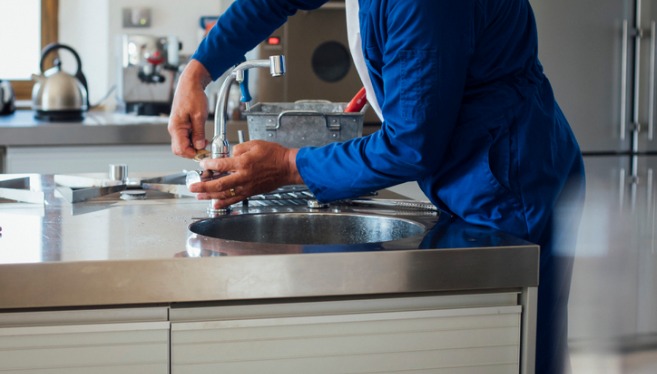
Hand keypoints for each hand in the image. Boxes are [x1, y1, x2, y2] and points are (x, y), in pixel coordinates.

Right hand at [168, 60, 212, 158]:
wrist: (190, 83)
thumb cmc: (193, 95)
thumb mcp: (199, 115)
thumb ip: (199, 132)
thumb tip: (200, 146)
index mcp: (176, 127)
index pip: (181, 149)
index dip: (193, 154)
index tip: (204, 152)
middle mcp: (174, 129)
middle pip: (180, 149)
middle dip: (192, 152)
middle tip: (205, 149)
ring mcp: (177, 127)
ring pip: (183, 144)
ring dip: (194, 146)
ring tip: (205, 142)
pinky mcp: (181, 125)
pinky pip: (186, 138)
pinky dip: (194, 140)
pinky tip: (202, 137)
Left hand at [188, 140, 303, 208]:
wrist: (287, 167)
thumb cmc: (274, 155)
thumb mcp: (254, 144)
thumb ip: (238, 149)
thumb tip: (229, 155)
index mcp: (243, 163)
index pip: (221, 165)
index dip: (209, 165)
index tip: (202, 164)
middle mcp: (243, 177)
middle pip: (218, 184)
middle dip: (203, 186)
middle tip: (192, 186)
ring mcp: (247, 186)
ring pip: (225, 194)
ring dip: (210, 196)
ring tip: (199, 195)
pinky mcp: (250, 192)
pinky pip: (235, 199)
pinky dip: (224, 203)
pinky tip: (215, 204)